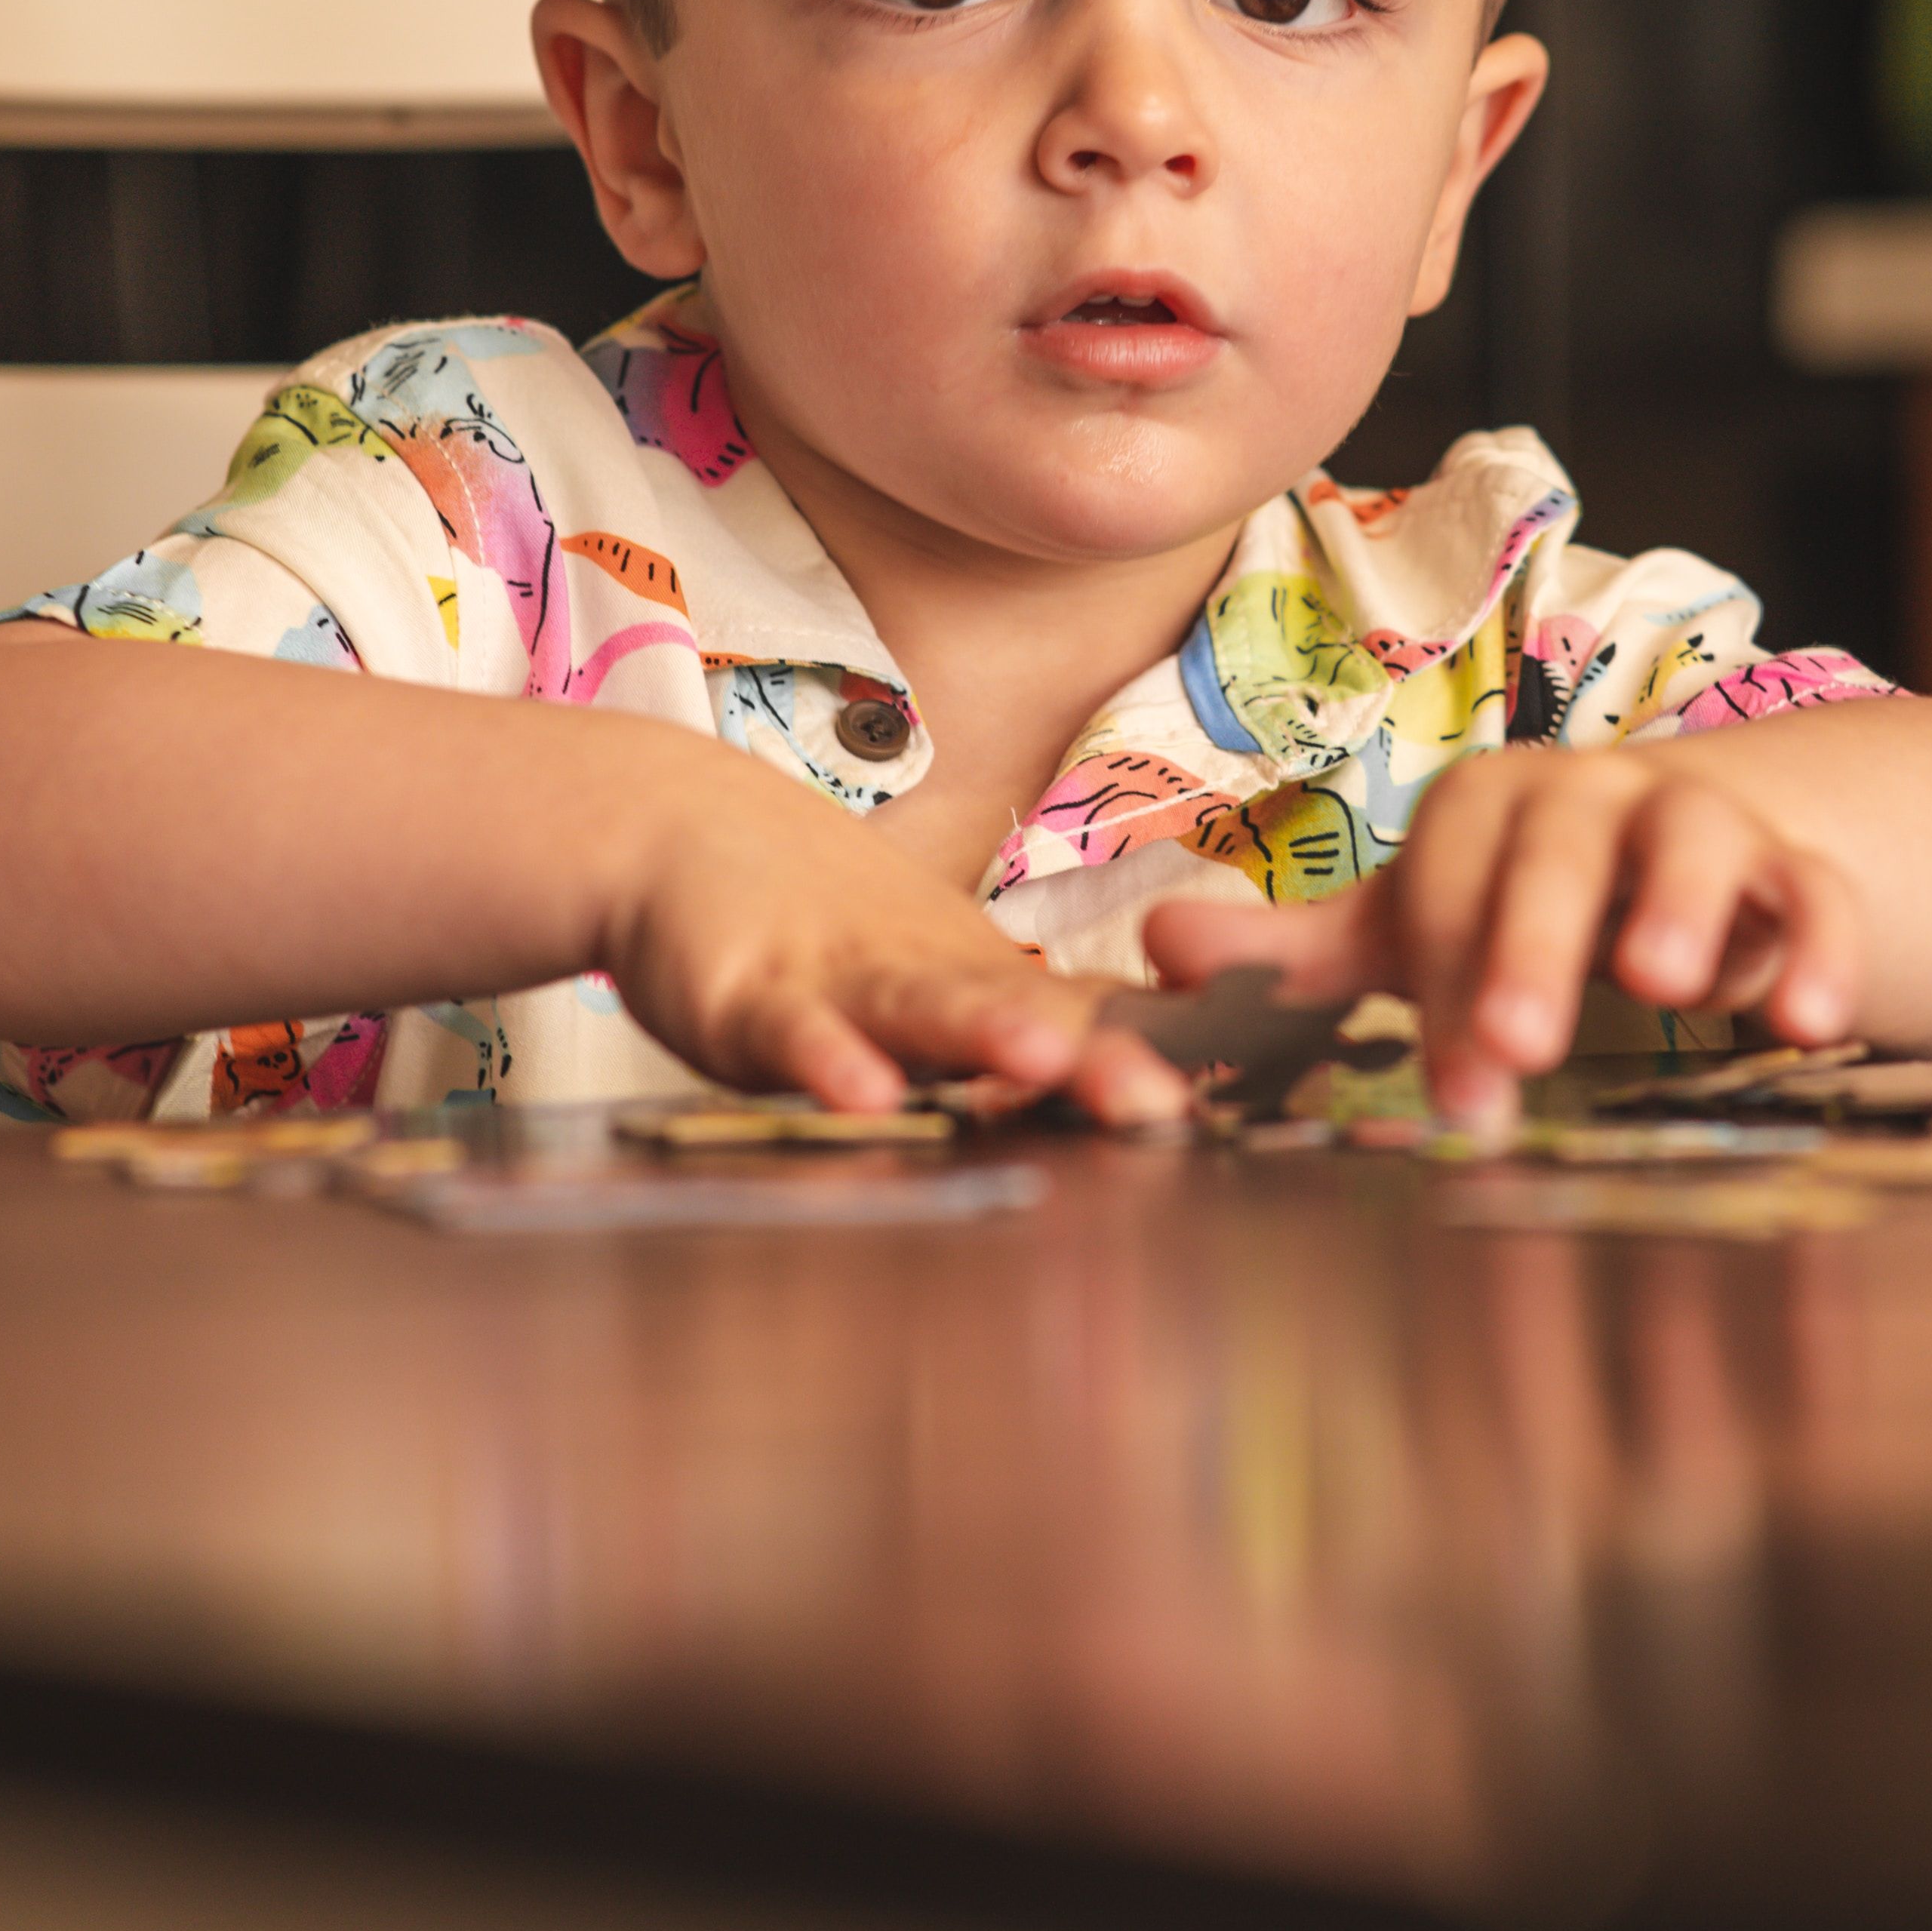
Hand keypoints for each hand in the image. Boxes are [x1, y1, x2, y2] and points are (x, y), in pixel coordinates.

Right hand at [606, 751, 1183, 1121]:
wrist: (680, 827)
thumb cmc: (823, 927)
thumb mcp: (939, 985)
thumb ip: (1038, 1029)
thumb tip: (1167, 1083)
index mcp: (986, 985)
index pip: (1097, 1022)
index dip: (1168, 1061)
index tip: (1251, 1101)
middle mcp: (930, 979)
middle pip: (1028, 1014)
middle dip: (1099, 1059)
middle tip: (1166, 1103)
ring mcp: (840, 981)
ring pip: (921, 1007)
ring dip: (980, 1031)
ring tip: (1041, 1055)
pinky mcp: (749, 994)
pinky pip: (792, 1032)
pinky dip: (824, 1062)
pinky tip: (861, 1093)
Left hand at [1137, 746, 1861, 1137]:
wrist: (1692, 863)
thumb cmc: (1522, 908)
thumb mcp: (1421, 930)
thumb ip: (1306, 953)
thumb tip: (1155, 951)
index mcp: (1488, 811)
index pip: (1448, 875)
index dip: (1443, 970)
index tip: (1453, 1088)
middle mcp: (1591, 796)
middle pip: (1559, 848)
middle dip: (1535, 945)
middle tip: (1516, 1049)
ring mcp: (1700, 824)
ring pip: (1694, 838)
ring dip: (1677, 909)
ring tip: (1661, 988)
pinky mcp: (1797, 872)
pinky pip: (1818, 892)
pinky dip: (1820, 948)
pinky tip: (1810, 1023)